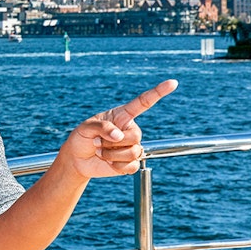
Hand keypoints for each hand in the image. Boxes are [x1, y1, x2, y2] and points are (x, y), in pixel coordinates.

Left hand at [59, 79, 177, 178]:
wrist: (78, 159)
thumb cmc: (82, 138)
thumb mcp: (85, 128)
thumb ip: (101, 127)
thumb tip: (119, 136)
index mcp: (122, 116)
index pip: (143, 103)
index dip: (158, 92)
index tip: (173, 82)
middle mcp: (130, 130)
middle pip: (135, 136)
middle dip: (112, 142)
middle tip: (96, 142)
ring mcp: (132, 146)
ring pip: (132, 152)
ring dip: (111, 154)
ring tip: (99, 151)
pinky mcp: (130, 163)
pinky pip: (131, 166)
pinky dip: (115, 166)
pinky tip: (107, 162)